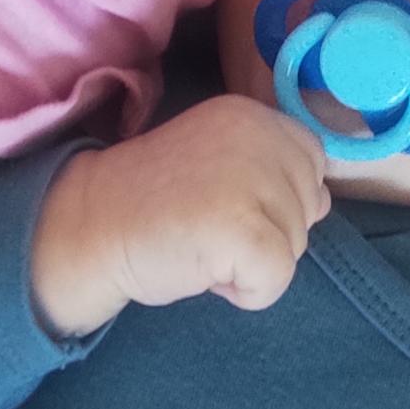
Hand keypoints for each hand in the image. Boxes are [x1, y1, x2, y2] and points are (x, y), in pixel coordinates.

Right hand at [32, 96, 330, 336]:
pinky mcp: (243, 230)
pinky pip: (276, 279)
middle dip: (269, 232)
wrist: (86, 226)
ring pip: (296, 247)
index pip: (313, 162)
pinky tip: (203, 271)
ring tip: (199, 244)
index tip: (225, 201)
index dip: (279, 197)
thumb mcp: (221, 162)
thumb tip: (323, 201)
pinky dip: (246, 292)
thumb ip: (272, 170)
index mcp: (254, 116)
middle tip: (206, 225)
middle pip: (310, 208)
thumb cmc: (154, 203)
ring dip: (251, 262)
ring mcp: (252, 181)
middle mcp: (259, 138)